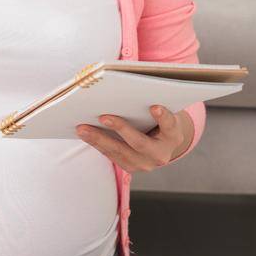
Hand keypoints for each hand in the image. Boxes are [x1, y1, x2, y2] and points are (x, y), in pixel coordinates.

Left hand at [76, 105, 193, 172]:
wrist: (161, 145)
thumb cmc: (158, 122)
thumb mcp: (161, 114)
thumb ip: (152, 103)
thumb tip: (126, 88)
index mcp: (173, 136)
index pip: (170, 125)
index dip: (163, 117)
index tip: (154, 106)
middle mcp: (160, 154)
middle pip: (139, 143)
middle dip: (121, 129)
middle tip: (103, 117)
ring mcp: (145, 164)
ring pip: (120, 152)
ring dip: (99, 139)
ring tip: (82, 128)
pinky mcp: (130, 167)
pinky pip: (111, 156)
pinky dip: (97, 144)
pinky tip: (85, 133)